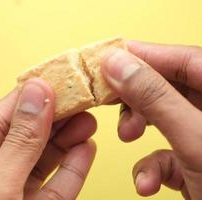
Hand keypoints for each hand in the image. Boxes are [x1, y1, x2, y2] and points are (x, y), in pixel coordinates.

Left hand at [0, 78, 96, 199]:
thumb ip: (18, 142)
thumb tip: (36, 92)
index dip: (25, 101)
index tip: (53, 81)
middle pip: (16, 142)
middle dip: (49, 121)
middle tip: (78, 100)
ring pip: (34, 165)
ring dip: (62, 143)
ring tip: (86, 121)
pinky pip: (46, 191)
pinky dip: (66, 172)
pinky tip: (82, 150)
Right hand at [102, 41, 201, 199]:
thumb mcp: (194, 140)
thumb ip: (155, 98)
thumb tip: (117, 63)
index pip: (185, 59)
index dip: (145, 55)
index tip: (109, 58)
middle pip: (168, 87)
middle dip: (137, 98)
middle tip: (109, 99)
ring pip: (162, 119)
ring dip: (140, 131)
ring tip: (127, 138)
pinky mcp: (195, 162)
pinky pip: (166, 153)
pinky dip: (151, 167)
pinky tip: (148, 183)